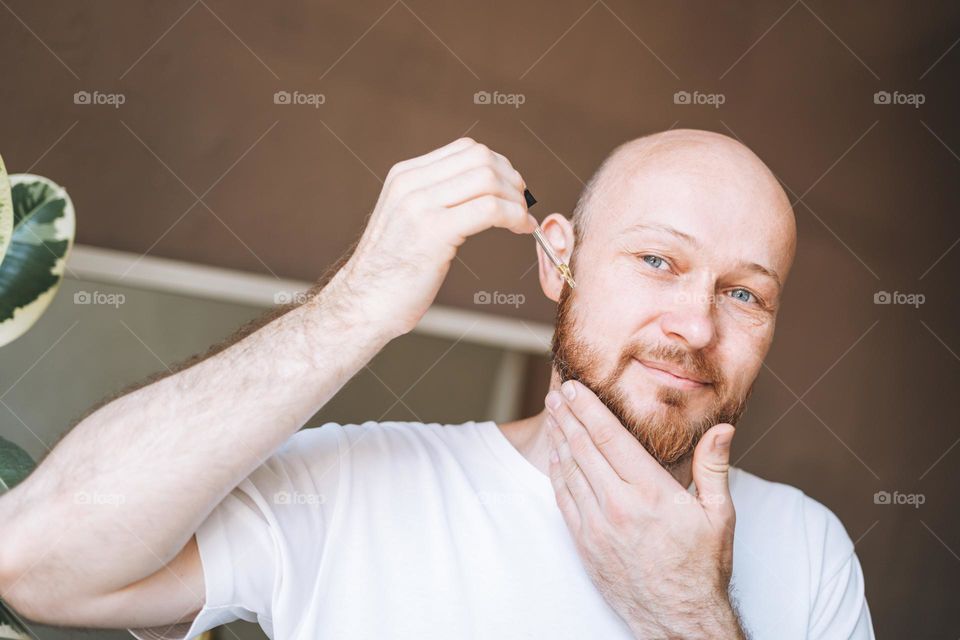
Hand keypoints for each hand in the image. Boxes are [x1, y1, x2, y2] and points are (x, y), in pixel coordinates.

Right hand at [339, 137, 535, 338]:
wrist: (363, 305)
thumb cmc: (391, 273)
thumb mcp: (407, 221)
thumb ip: (434, 200)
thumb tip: (479, 190)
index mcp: (405, 176)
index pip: (466, 149)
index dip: (499, 166)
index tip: (512, 191)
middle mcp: (410, 184)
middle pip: (481, 158)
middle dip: (512, 180)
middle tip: (522, 206)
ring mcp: (420, 205)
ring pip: (488, 179)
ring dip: (516, 199)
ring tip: (522, 221)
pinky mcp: (434, 231)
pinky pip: (489, 208)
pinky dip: (514, 216)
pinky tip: (521, 229)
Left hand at [544, 380, 744, 638]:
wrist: (678, 619)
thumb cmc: (702, 566)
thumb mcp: (719, 515)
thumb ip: (714, 467)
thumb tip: (724, 427)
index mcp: (652, 493)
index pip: (611, 437)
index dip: (589, 409)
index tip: (575, 388)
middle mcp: (619, 506)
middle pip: (584, 448)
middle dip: (568, 416)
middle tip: (556, 394)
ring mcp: (597, 526)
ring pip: (570, 471)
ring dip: (559, 439)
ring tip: (553, 416)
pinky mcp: (585, 544)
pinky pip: (564, 500)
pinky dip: (557, 473)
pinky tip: (555, 456)